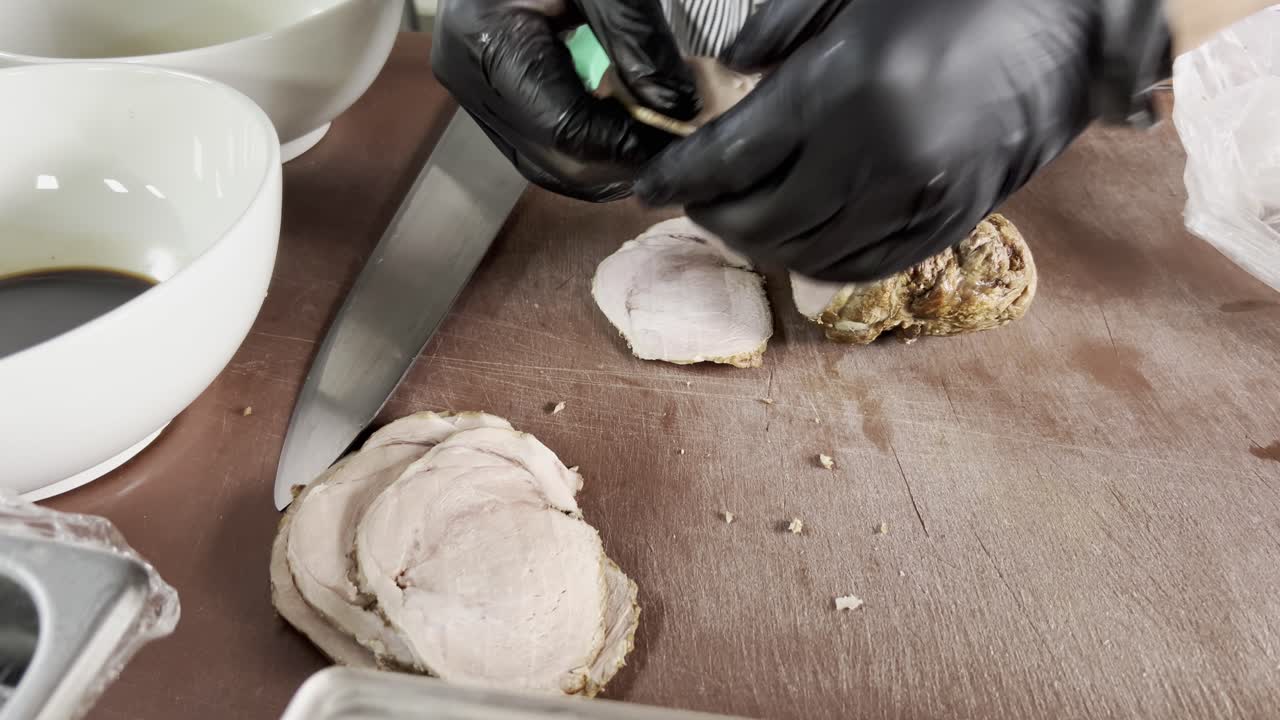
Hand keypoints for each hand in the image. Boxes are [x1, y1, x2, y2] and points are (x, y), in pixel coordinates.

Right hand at [433, 0, 700, 201]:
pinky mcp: (484, 93)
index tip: (680, 138)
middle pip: (552, 157)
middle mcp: (467, 77)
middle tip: (675, 145)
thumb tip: (678, 111)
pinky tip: (622, 134)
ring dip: (604, 163)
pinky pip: (536, 145)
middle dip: (620, 161)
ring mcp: (471, 90)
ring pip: (545, 163)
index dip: (627, 144)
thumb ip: (636, 38)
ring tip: (654, 141)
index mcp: (487, 39)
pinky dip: (583, 150)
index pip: (564, 128)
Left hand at [636, 0, 1166, 281]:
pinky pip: (868, 266)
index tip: (648, 186)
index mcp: (845, 88)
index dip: (680, 178)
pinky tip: (801, 241)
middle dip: (713, 215)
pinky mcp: (958, 219)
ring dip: (761, 244)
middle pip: (762, 217)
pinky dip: (819, 263)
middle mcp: (879, 155)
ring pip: (809, 253)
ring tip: (740, 220)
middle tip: (694, 199)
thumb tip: (733, 73)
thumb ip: (783, 26)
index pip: (731, 157)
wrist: (1080, 9)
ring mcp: (922, 197)